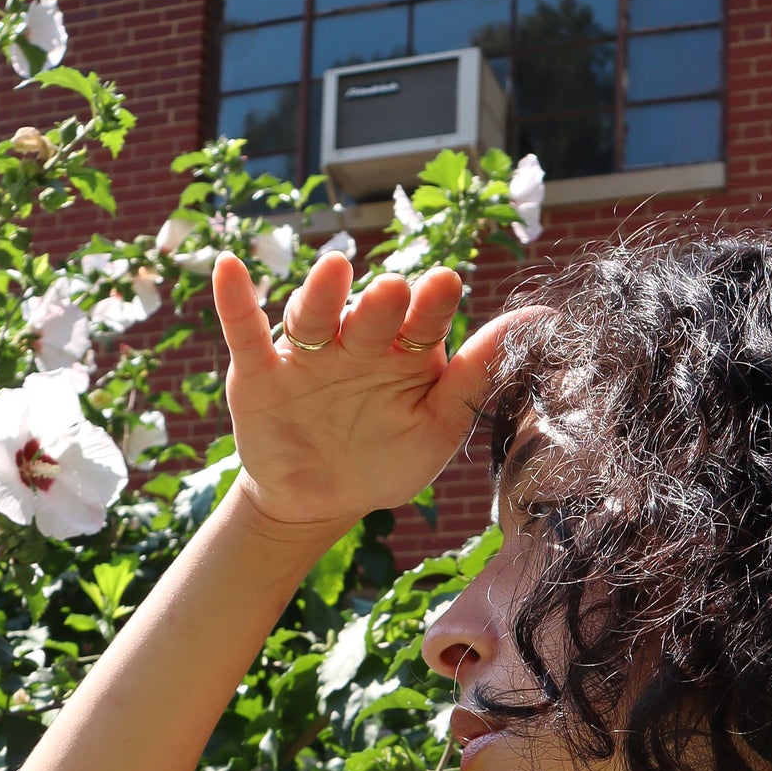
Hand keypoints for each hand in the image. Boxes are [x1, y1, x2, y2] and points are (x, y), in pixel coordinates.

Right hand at [211, 249, 524, 546]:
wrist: (319, 504)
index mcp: (404, 354)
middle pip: (368, 316)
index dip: (432, 305)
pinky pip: (245, 331)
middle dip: (380, 304)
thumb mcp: (438, 426)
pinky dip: (234, 301)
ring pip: (312, 316)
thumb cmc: (385, 460)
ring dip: (321, 293)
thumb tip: (542, 317)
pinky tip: (229, 267)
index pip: (422, 324)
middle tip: (394, 291)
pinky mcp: (259, 371)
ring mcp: (307, 354)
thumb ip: (479, 374)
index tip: (445, 284)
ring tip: (335, 270)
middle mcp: (356, 344)